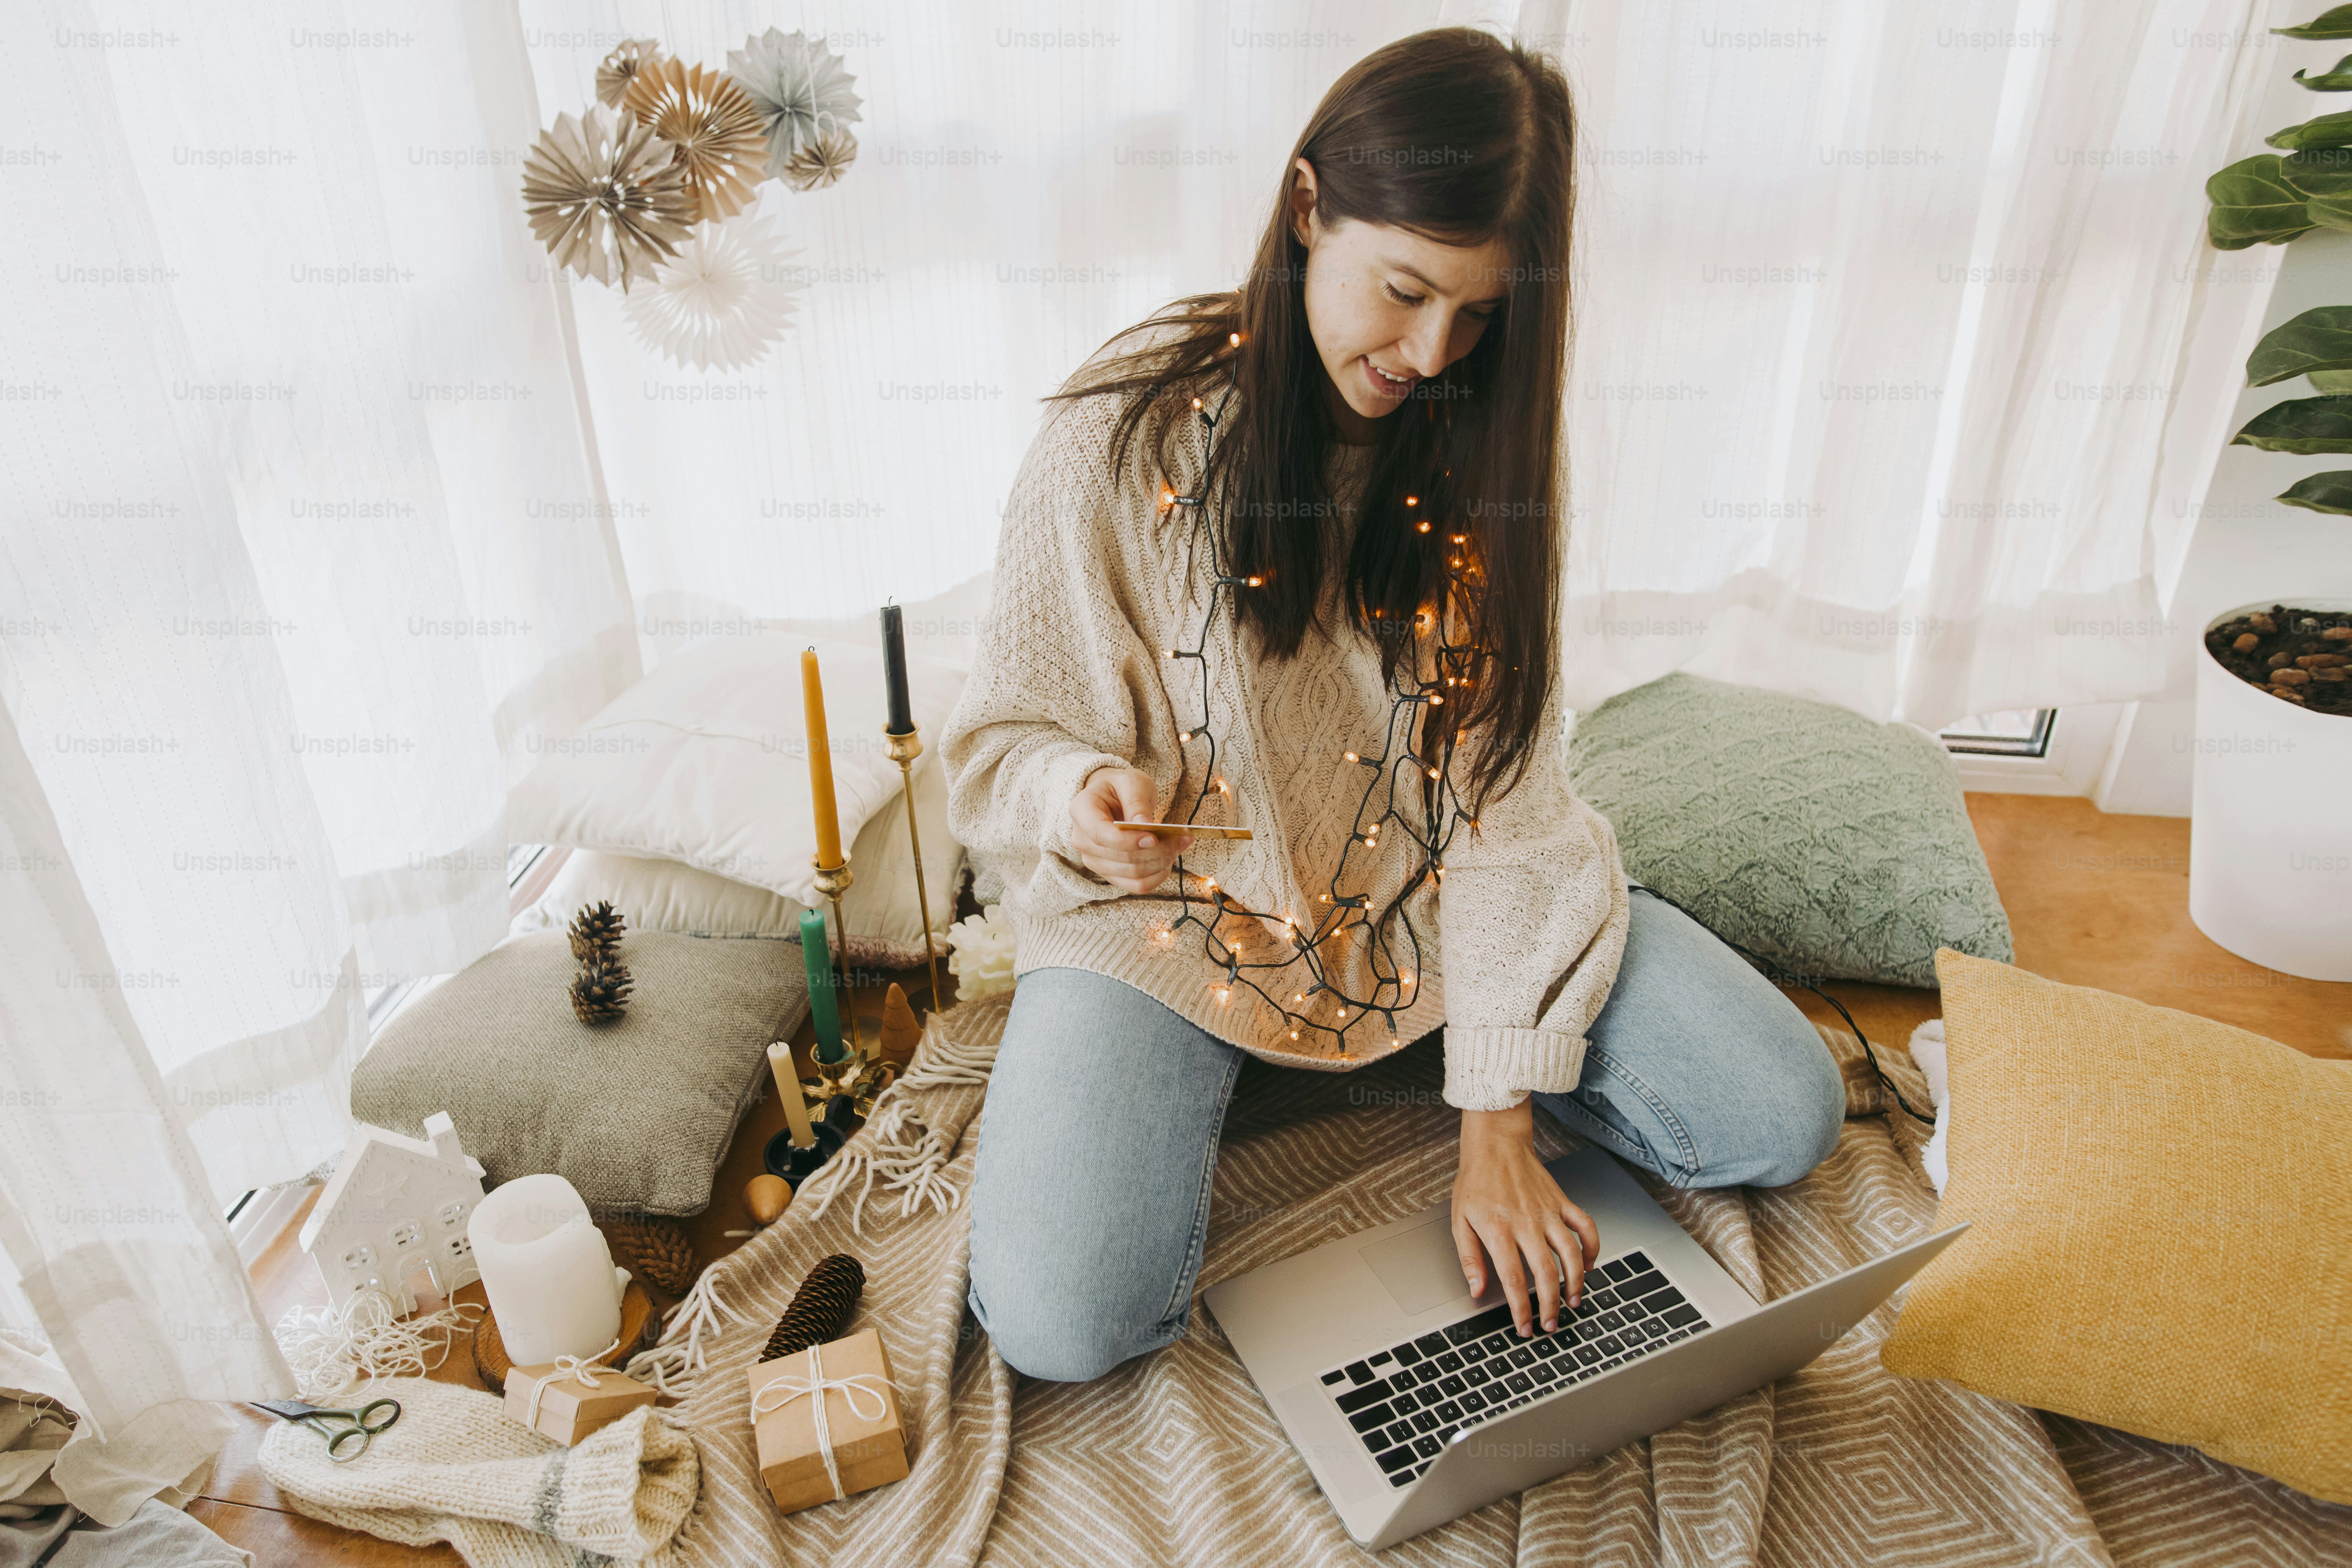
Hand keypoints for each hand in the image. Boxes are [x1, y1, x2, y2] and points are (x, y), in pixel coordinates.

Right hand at [1069, 766, 1192, 894]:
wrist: (1115, 799)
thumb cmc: (1122, 788)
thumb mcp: (1131, 782)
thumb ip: (1136, 802)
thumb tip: (1144, 825)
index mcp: (1081, 811)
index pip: (1100, 835)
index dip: (1128, 841)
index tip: (1154, 836)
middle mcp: (1082, 840)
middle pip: (1120, 858)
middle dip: (1156, 850)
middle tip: (1182, 837)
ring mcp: (1094, 861)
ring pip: (1132, 875)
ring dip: (1161, 862)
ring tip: (1179, 845)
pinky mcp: (1110, 874)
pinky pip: (1137, 886)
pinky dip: (1158, 875)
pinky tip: (1170, 859)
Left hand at [1452, 1101, 1599, 1335]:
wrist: (1496, 1145)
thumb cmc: (1476, 1182)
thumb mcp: (1459, 1221)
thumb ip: (1469, 1259)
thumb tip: (1477, 1290)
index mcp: (1499, 1230)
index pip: (1514, 1279)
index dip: (1521, 1308)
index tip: (1524, 1327)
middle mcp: (1527, 1223)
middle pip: (1546, 1272)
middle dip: (1551, 1305)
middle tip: (1551, 1324)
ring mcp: (1548, 1212)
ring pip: (1571, 1253)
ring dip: (1575, 1282)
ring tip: (1573, 1302)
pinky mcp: (1562, 1202)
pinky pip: (1585, 1226)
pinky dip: (1591, 1247)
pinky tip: (1588, 1265)